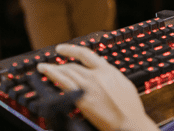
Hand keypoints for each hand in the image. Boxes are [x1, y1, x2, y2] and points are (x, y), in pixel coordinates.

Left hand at [37, 44, 157, 130]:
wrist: (130, 123)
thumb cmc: (130, 109)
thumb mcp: (124, 84)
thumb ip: (111, 75)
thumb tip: (104, 70)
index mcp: (108, 70)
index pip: (85, 54)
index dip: (71, 50)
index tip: (62, 49)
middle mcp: (96, 75)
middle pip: (73, 65)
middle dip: (60, 64)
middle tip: (51, 65)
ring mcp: (88, 86)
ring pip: (66, 72)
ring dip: (52, 68)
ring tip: (43, 67)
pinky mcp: (82, 99)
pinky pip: (63, 83)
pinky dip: (53, 76)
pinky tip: (46, 74)